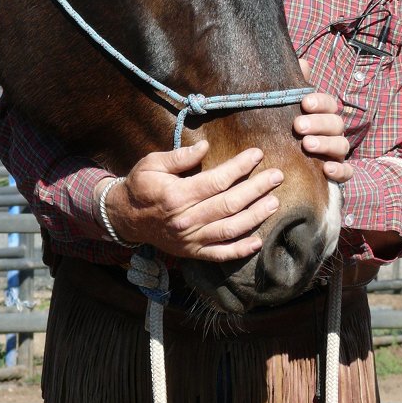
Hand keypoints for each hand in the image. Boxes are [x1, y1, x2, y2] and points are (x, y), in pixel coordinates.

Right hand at [99, 140, 284, 261]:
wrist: (125, 218)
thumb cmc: (140, 186)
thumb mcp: (152, 164)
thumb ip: (179, 156)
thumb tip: (204, 147)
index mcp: (176, 195)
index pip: (216, 180)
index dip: (240, 167)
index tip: (257, 154)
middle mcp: (186, 220)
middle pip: (229, 204)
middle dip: (256, 189)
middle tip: (276, 176)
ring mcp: (190, 239)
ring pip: (229, 229)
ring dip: (255, 216)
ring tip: (274, 202)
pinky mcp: (192, 252)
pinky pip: (219, 254)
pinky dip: (240, 250)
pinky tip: (258, 240)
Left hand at [294, 59, 352, 182]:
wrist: (292, 165)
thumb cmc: (291, 131)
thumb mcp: (289, 109)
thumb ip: (295, 87)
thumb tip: (301, 62)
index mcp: (323, 114)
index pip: (329, 103)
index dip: (319, 102)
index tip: (304, 103)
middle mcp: (332, 132)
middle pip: (335, 123)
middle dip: (318, 123)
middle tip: (298, 126)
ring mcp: (337, 152)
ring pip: (341, 145)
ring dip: (326, 144)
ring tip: (307, 145)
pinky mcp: (338, 172)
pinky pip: (346, 172)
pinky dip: (340, 170)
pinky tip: (326, 170)